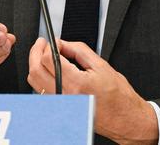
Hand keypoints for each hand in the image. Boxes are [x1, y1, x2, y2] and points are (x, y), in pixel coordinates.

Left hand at [27, 38, 157, 144]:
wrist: (124, 118)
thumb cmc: (118, 96)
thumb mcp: (101, 65)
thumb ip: (79, 50)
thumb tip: (62, 43)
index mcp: (77, 84)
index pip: (49, 60)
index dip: (49, 46)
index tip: (55, 41)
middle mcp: (65, 96)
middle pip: (35, 70)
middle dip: (36, 52)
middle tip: (43, 43)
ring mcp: (61, 104)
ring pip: (34, 82)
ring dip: (36, 64)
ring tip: (45, 54)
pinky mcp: (60, 109)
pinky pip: (41, 91)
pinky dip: (41, 77)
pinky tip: (50, 70)